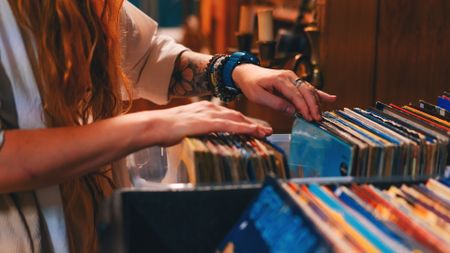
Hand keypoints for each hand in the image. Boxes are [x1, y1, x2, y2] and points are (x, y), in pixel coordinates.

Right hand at [147, 101, 272, 145]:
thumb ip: (197, 130)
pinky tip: (255, 132)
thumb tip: (202, 138)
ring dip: (253, 126)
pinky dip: (245, 129)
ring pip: (237, 120)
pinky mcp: (207, 122)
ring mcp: (209, 115)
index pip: (229, 115)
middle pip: (237, 116)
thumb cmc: (165, 129)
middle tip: (266, 130)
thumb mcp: (186, 127)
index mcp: (204, 109)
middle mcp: (209, 109)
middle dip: (253, 123)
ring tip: (266, 132)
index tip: (254, 128)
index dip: (244, 122)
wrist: (154, 125)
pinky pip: (231, 126)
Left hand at [232, 64, 336, 120]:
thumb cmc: (251, 85)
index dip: (304, 107)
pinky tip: (331, 98)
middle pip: (306, 91)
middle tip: (317, 119)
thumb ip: (275, 104)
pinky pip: (309, 88)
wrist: (247, 73)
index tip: (309, 118)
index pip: (296, 95)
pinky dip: (320, 94)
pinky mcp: (294, 81)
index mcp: (280, 79)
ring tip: (320, 115)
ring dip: (317, 103)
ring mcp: (293, 77)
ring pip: (309, 90)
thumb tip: (292, 111)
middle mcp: (290, 76)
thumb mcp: (258, 97)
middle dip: (313, 106)